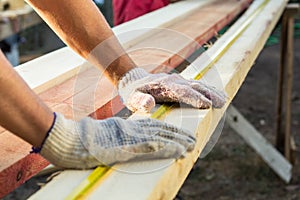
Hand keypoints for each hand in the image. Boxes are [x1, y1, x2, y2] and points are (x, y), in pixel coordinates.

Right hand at [40, 113, 194, 168]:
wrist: (66, 138)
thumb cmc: (80, 139)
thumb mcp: (102, 134)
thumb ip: (115, 135)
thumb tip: (123, 139)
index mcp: (125, 126)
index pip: (151, 126)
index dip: (168, 131)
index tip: (181, 135)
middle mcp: (129, 129)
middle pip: (159, 130)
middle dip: (178, 135)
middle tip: (194, 140)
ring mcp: (127, 137)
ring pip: (158, 137)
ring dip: (176, 142)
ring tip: (192, 145)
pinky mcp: (123, 147)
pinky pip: (148, 147)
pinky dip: (164, 148)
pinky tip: (176, 150)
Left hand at [118, 68, 226, 111]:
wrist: (133, 79)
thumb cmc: (133, 92)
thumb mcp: (132, 98)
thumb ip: (139, 101)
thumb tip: (148, 103)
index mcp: (163, 86)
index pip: (182, 92)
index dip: (194, 98)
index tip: (207, 105)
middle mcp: (174, 81)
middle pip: (194, 87)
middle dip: (208, 95)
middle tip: (221, 103)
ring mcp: (179, 81)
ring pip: (198, 85)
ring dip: (211, 91)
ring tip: (223, 99)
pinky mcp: (181, 83)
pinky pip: (197, 86)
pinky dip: (208, 90)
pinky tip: (218, 94)